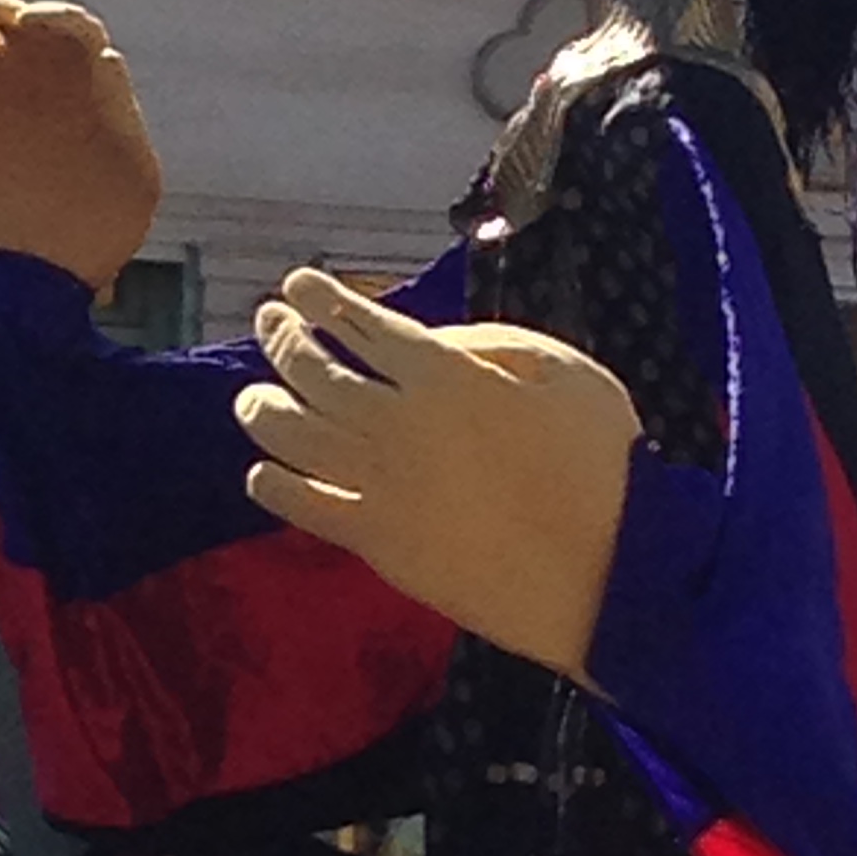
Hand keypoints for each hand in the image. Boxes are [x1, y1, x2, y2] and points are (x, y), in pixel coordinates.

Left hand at [237, 270, 640, 680]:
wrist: (604, 570)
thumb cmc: (600, 464)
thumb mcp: (565, 372)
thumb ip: (490, 344)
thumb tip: (430, 340)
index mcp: (445, 373)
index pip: (360, 323)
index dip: (321, 298)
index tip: (298, 285)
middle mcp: (398, 422)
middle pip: (314, 371)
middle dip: (283, 339)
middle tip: (270, 323)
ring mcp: (380, 484)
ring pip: (293, 435)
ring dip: (263, 409)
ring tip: (252, 399)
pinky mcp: (377, 540)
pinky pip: (303, 507)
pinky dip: (274, 485)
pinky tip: (262, 474)